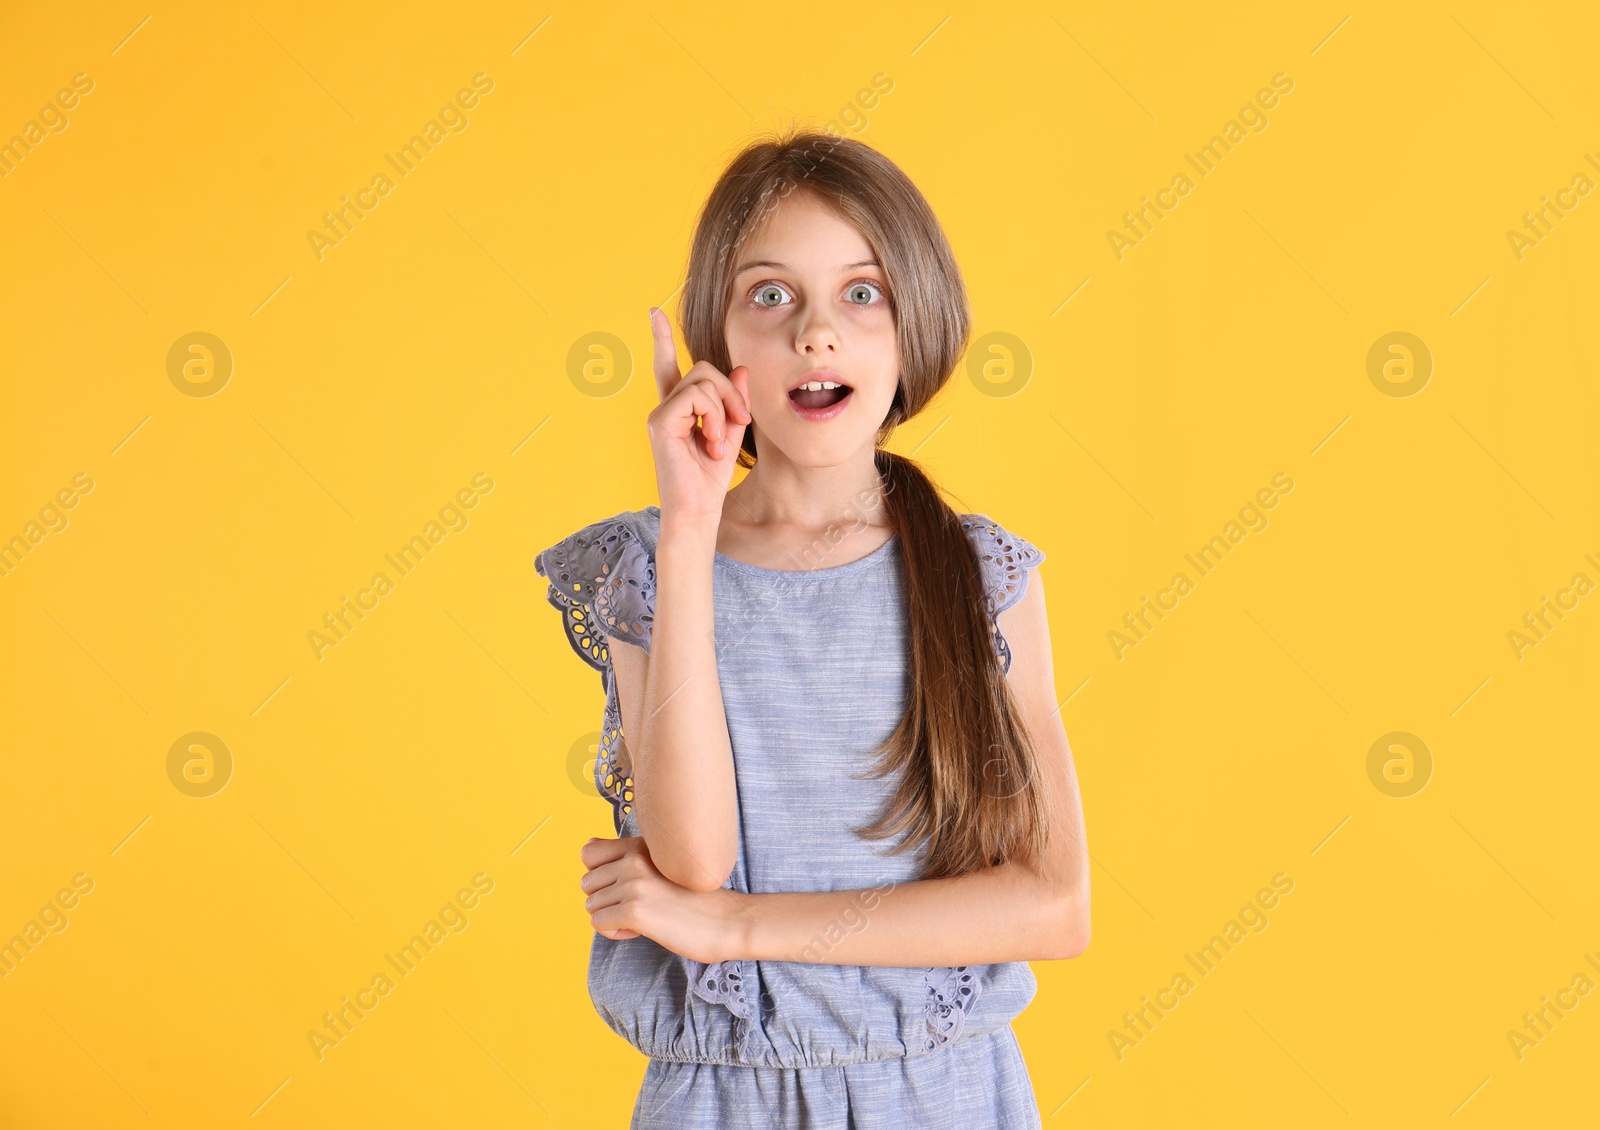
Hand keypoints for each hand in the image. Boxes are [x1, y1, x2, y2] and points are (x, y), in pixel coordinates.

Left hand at [579, 834, 747, 963]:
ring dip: (613, 918)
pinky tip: (642, 930)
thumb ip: (625, 856)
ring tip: (644, 918)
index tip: (627, 888)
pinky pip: (599, 923)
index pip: (589, 854)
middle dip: (607, 901)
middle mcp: (634, 860)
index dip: (602, 878)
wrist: (727, 921)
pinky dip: (616, 932)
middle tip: (639, 907)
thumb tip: (586, 848)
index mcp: (641, 846)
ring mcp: (634, 885)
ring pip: (592, 906)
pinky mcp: (634, 911)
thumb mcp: (661, 866)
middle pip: (587, 884)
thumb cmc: (694, 898)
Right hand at [646, 308, 751, 525]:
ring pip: (704, 380)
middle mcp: (665, 407)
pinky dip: (714, 417)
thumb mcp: (732, 432)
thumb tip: (741, 369)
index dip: (661, 339)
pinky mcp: (660, 421)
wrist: (698, 511)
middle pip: (704, 368)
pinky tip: (712, 442)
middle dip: (730, 391)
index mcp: (678, 409)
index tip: (652, 312)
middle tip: (741, 421)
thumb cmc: (711, 479)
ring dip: (725, 409)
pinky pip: (696, 397)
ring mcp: (660, 413)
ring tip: (721, 441)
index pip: (668, 366)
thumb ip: (734, 401)